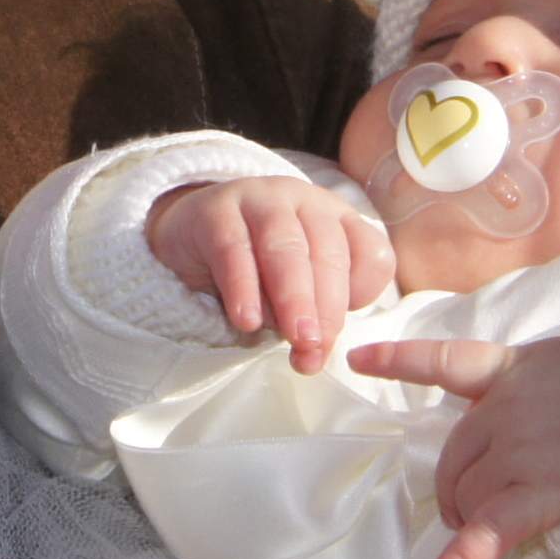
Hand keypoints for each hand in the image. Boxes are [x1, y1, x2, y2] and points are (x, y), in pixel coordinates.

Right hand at [147, 175, 395, 371]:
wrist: (189, 236)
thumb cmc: (254, 268)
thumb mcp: (291, 293)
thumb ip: (308, 321)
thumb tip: (311, 358)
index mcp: (336, 219)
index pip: (370, 252)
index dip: (363, 293)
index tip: (338, 332)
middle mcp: (305, 201)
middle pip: (328, 253)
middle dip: (327, 307)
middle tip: (316, 348)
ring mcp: (260, 200)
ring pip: (285, 247)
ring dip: (294, 297)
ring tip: (296, 337)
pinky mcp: (216, 211)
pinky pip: (233, 249)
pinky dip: (243, 288)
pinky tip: (247, 321)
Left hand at [344, 336, 559, 558]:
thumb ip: (546, 381)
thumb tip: (524, 400)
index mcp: (520, 370)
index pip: (446, 361)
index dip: (399, 359)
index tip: (358, 358)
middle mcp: (512, 408)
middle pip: (455, 453)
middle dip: (454, 484)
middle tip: (466, 507)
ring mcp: (524, 451)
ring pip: (468, 494)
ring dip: (471, 516)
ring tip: (492, 528)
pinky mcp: (543, 493)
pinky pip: (488, 533)